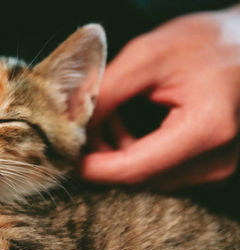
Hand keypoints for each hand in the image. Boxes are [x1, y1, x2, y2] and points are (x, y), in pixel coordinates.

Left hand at [81, 6, 239, 188]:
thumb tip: (74, 123)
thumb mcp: (149, 55)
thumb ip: (108, 91)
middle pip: (139, 176)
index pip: (134, 168)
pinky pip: (160, 169)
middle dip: (102, 157)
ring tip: (106, 118)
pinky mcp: (210, 164)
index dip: (94, 167)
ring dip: (117, 152)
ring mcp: (215, 166)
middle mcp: (215, 159)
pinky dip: (135, 151)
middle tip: (79, 130)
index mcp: (204, 129)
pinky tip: (124, 126)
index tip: (66, 157)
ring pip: (147, 174)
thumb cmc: (205, 42)